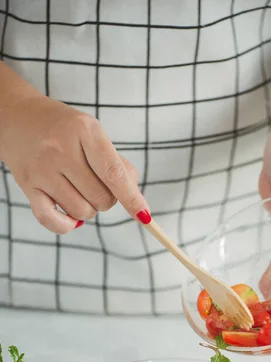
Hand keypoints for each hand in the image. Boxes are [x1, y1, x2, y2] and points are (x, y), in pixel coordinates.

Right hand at [1, 94, 148, 232]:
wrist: (16, 116)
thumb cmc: (64, 128)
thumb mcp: (93, 133)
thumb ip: (117, 163)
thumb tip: (135, 199)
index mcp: (85, 131)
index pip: (113, 173)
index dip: (131, 198)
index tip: (144, 215)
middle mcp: (61, 149)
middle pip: (101, 198)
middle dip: (107, 200)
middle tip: (96, 185)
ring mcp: (42, 169)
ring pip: (81, 212)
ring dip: (88, 210)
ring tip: (80, 192)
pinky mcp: (27, 186)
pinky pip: (52, 221)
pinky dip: (67, 225)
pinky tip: (70, 216)